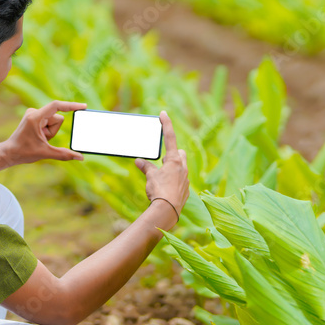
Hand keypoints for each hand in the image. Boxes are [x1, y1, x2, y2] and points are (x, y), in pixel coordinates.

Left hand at [4, 100, 86, 165]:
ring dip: (50, 132)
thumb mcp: (46, 153)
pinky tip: (38, 136)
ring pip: (54, 121)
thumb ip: (64, 154)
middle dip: (53, 131)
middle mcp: (34, 111)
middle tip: (42, 139)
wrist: (10, 152)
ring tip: (39, 138)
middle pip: (57, 118)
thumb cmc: (24, 152)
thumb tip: (80, 157)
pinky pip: (49, 122)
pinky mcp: (35, 116)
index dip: (71, 106)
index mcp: (35, 117)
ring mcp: (34, 113)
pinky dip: (47, 131)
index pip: (56, 106)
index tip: (83, 106)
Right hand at [135, 111, 188, 228]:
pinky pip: (180, 181)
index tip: (163, 113)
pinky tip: (165, 189)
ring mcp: (186, 179)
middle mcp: (183, 167)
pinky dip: (173, 182)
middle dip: (172, 154)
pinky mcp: (186, 190)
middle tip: (162, 160)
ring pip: (181, 168)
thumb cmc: (159, 191)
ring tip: (161, 177)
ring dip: (173, 168)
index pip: (170, 137)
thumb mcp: (150, 177)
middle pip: (180, 154)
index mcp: (174, 160)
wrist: (168, 211)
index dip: (166, 124)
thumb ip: (146, 167)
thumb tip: (139, 161)